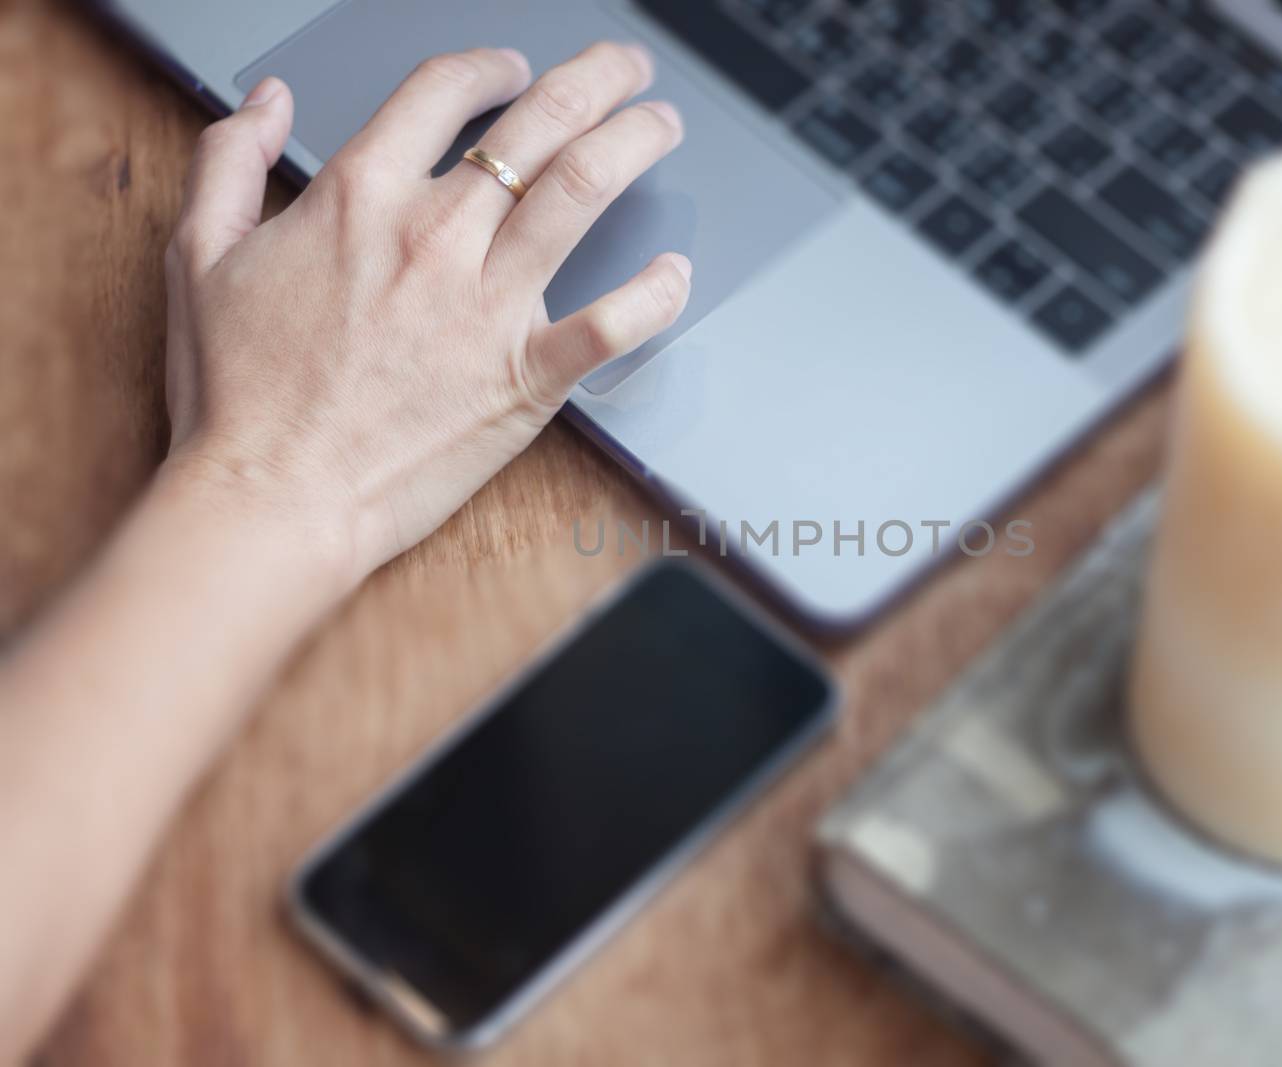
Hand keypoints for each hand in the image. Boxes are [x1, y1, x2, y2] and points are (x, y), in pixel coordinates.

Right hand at [161, 43, 689, 586]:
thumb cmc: (235, 394)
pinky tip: (676, 270)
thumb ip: (230, 160)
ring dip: (635, 143)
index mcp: (360, 199)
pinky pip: (611, 324)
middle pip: (538, 125)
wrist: (270, 498)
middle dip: (596, 79)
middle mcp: (435, 237)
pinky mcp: (524, 378)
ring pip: (584, 191)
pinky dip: (655, 294)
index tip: (514, 69)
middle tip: (626, 68)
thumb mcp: (200, 255)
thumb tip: (271, 100)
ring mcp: (486, 306)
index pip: (443, 92)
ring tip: (663, 127)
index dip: (489, 66)